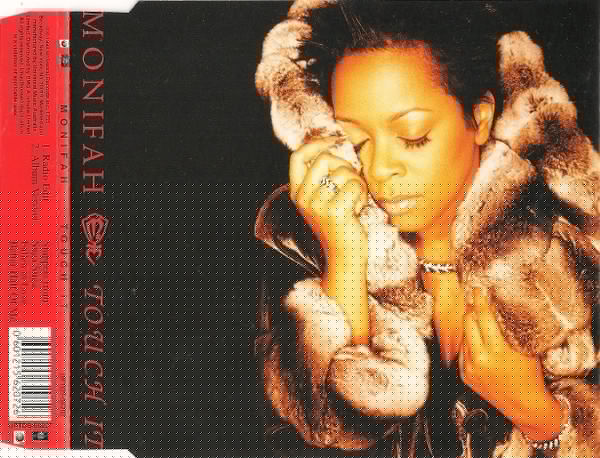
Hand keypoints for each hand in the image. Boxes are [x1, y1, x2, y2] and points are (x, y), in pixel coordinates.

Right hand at [289, 136, 368, 262]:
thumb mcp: (324, 200)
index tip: (335, 140)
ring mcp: (317, 205)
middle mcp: (303, 198)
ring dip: (357, 183)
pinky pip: (355, 185)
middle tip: (352, 183)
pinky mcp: (335, 211)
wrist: (344, 259)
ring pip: (343, 172)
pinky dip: (362, 195)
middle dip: (345, 165)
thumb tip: (333, 147)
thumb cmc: (340, 227)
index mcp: (297, 193)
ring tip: (355, 201)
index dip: (317, 143)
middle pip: (325, 158)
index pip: (298, 156)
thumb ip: (323, 178)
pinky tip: (358, 210)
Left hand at [459, 288, 562, 439]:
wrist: (524, 404)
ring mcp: (469, 367)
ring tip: (476, 317)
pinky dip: (469, 342)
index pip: (483, 316)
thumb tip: (495, 306)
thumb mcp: (523, 348)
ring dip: (469, 325)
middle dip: (471, 310)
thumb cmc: (529, 375)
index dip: (479, 300)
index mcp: (496, 350)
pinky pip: (463, 351)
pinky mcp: (465, 374)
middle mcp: (479, 359)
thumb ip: (507, 329)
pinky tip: (476, 338)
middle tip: (475, 300)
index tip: (478, 290)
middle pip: (468, 322)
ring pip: (464, 336)